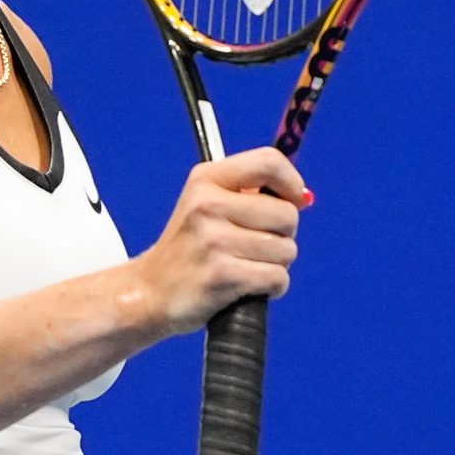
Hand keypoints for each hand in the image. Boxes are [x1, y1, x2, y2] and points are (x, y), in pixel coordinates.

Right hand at [132, 148, 310, 337]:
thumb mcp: (207, 205)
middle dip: (283, 235)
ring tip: (246, 267)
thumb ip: (252, 194)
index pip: (268, 162)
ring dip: (277, 265)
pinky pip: (278, 277)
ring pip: (287, 250)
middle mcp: (208, 204)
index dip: (291, 182)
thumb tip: (304, 197)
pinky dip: (273, 287)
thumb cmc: (191, 248)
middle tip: (256, 246)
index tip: (294, 201)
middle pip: (287, 214)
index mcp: (206, 179)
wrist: (150, 292)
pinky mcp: (222, 276)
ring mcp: (213, 241)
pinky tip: (249, 287)